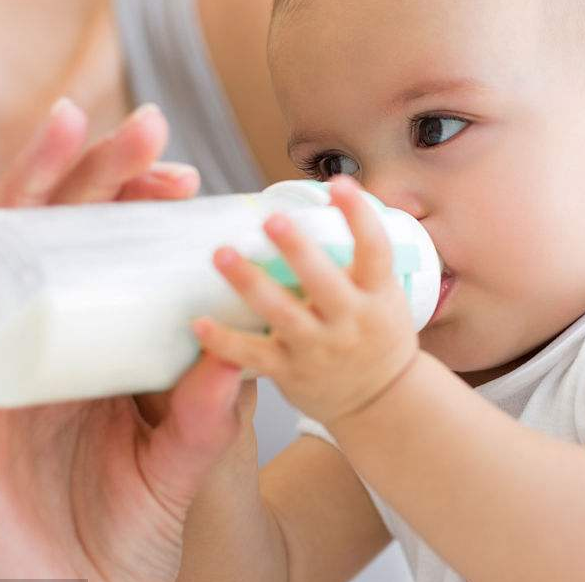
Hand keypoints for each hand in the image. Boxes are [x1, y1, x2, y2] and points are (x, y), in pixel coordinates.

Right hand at [0, 99, 254, 579]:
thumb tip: (240, 335)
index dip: (135, 205)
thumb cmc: (121, 537)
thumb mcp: (179, 457)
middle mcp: (33, 349)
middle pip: (54, 239)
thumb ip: (207, 406)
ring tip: (68, 122)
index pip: (102, 257)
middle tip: (147, 125)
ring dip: (27, 183)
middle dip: (95, 173)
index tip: (183, 173)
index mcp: (84, 354)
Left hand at [192, 173, 419, 424]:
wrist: (381, 401)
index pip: (375, 250)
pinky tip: (198, 322)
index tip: (339, 183)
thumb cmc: (378, 335)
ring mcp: (319, 348)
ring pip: (282, 314)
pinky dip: (223, 341)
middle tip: (271, 219)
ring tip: (221, 254)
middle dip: (298, 249)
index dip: (359, 215)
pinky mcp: (290, 371)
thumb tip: (338, 196)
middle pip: (324, 281)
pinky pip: (252, 355)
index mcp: (378, 295)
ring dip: (250, 283)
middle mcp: (350, 321)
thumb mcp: (386, 295)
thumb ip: (362, 258)